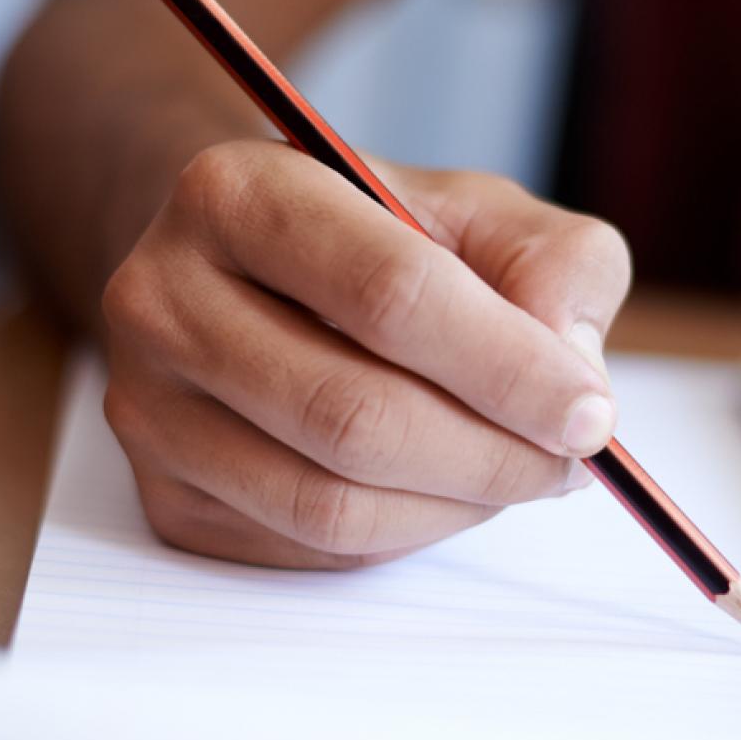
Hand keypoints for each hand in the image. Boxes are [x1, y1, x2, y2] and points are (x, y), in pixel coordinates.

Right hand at [100, 140, 629, 567]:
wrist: (253, 271)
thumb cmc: (379, 238)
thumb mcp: (480, 212)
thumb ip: (554, 263)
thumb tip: (571, 367)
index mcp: (237, 192)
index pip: (388, 294)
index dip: (506, 367)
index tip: (591, 414)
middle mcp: (162, 296)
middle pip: (353, 414)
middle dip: (492, 454)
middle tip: (572, 461)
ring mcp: (149, 406)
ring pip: (329, 501)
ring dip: (455, 506)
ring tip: (517, 471)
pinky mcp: (164, 495)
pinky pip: (309, 547)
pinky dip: (405, 532)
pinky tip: (442, 487)